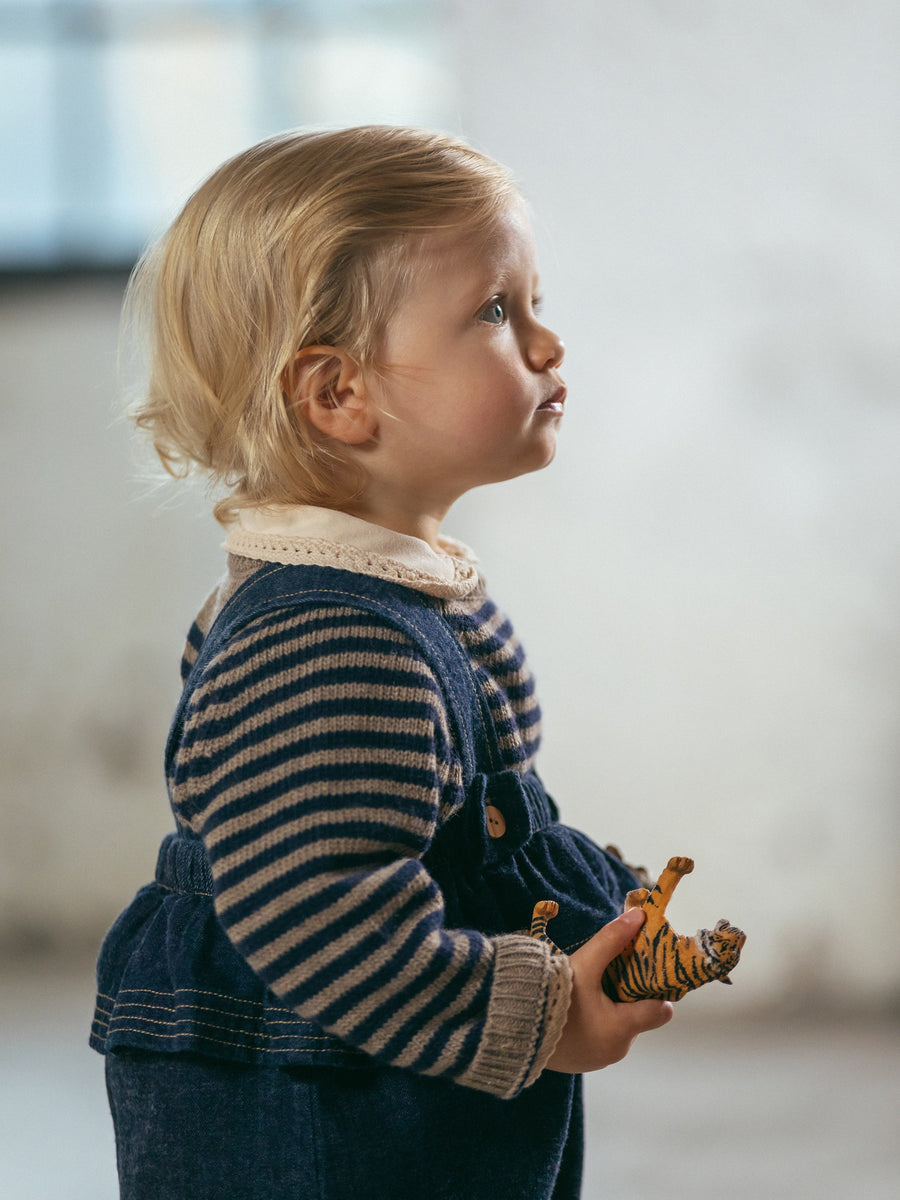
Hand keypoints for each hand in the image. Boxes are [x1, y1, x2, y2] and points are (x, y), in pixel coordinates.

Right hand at [546, 907, 673, 1073]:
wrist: (509, 1027)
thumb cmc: (551, 997)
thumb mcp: (584, 964)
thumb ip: (612, 939)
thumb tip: (638, 915)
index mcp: (622, 1029)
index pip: (661, 1010)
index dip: (656, 988)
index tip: (644, 969)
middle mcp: (616, 1050)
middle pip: (637, 1016)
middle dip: (626, 994)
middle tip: (610, 971)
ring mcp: (597, 1059)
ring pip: (616, 1027)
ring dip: (608, 1008)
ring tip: (587, 987)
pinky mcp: (579, 1062)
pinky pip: (597, 1038)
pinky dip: (591, 1022)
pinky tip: (574, 1006)